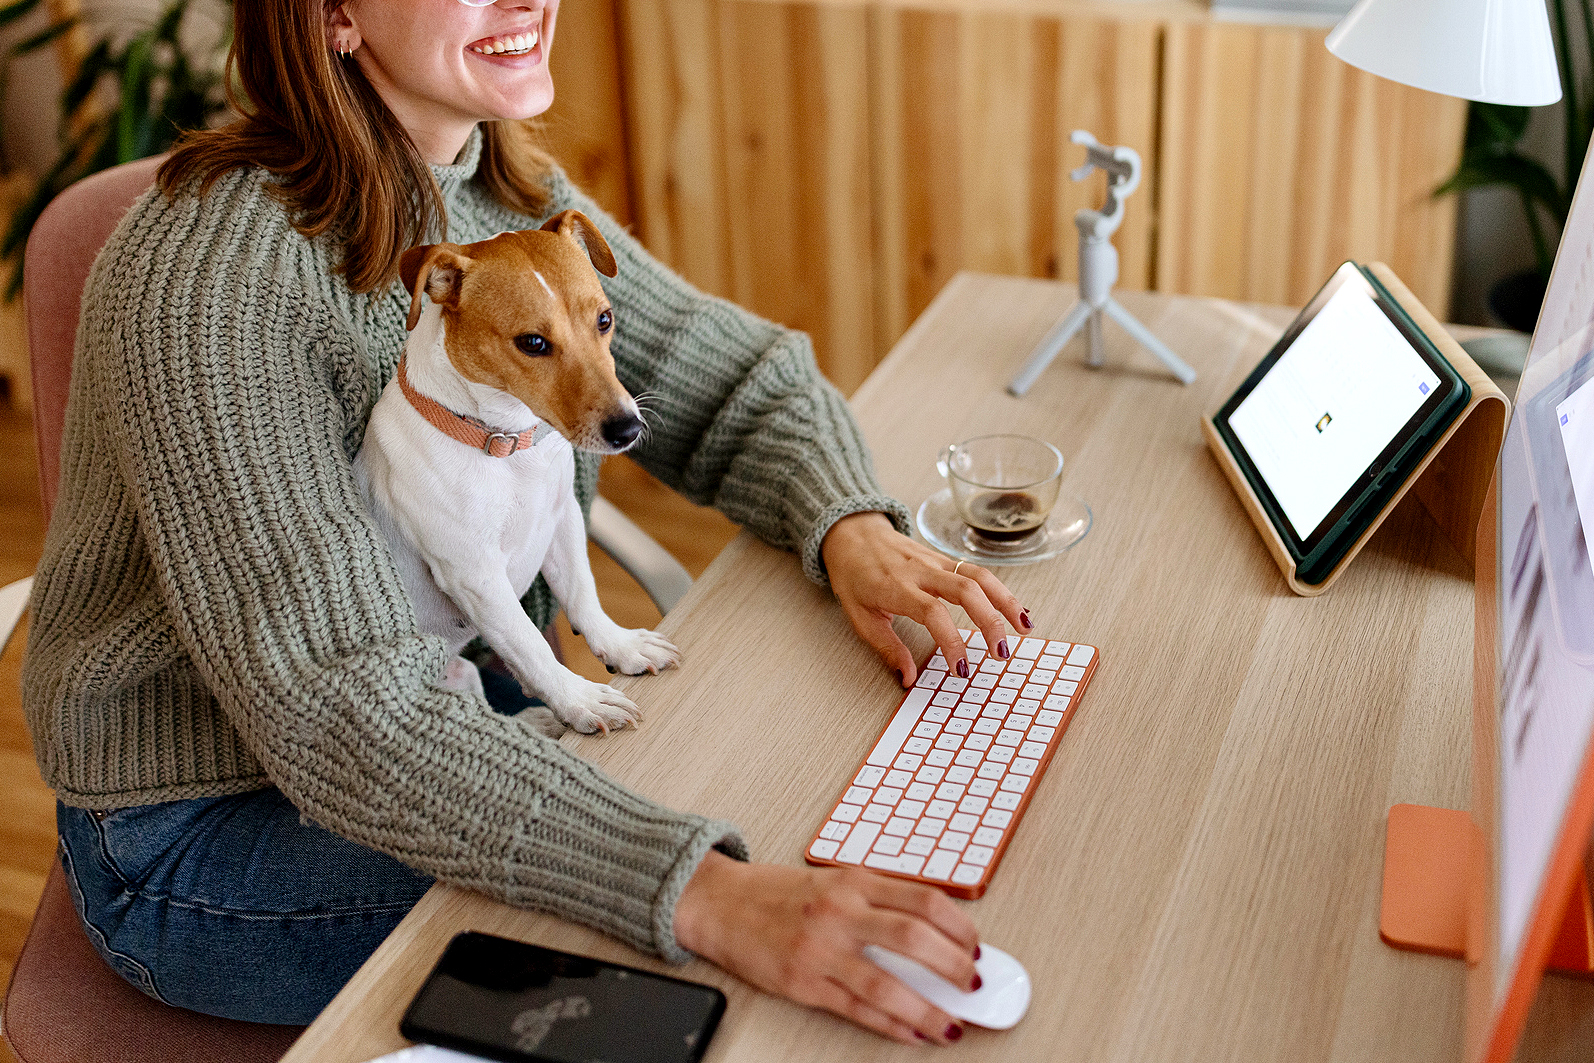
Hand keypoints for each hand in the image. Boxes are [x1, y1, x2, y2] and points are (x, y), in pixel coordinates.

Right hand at [674, 852, 980, 1043]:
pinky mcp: (804, 983)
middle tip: (973, 985)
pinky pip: (858, 1010)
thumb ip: (878, 901)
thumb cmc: (777, 893)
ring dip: (929, 1010)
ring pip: (890, 986)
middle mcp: (840, 912)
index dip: (961, 927)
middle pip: (916, 940)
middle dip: (955, 968)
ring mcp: (821, 950)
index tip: (977, 947)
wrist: (720, 903)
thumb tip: (933, 934)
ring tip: (951, 1024)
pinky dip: (892, 1026)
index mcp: (854, 881)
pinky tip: (911, 1033)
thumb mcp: (833, 882)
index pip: (925, 900)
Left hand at [821, 511, 1030, 687]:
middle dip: (990, 621)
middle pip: (966, 590)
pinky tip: (1015, 609)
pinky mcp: (945, 559)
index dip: (951, 641)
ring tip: (1026, 627)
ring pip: (979, 575)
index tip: (961, 668)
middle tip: (1002, 652)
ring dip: (1006, 601)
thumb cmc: (854, 576)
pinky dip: (1000, 590)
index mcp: (897, 588)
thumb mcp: (860, 617)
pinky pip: (977, 571)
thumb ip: (887, 648)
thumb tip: (908, 679)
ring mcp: (936, 562)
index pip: (932, 613)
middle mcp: (921, 571)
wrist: (853, 534)